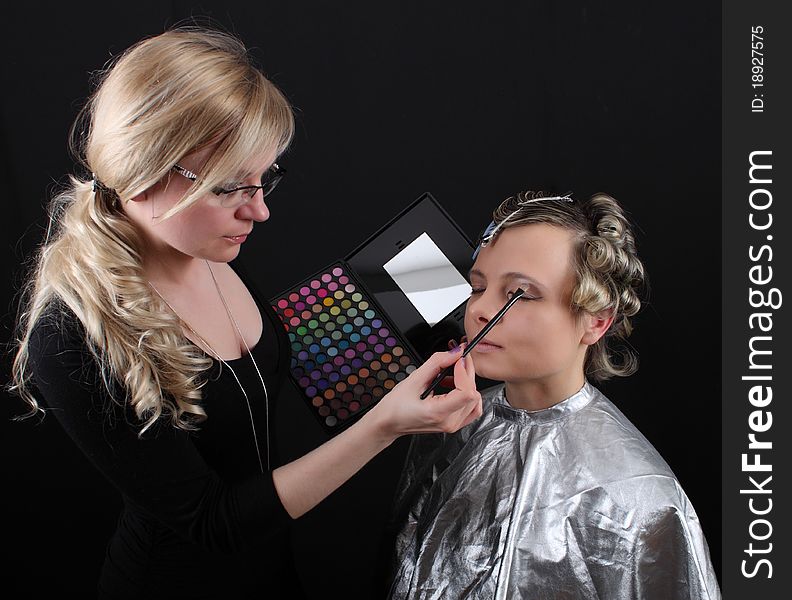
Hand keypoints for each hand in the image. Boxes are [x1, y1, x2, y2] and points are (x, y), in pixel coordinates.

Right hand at [365, 346, 482, 440]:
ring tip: (451, 375)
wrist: (389, 423)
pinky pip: (471, 408)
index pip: (467, 393)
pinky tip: (453, 386)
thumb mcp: (414, 379)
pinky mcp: (454, 424)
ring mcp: (453, 425)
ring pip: (475, 400)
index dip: (465, 373)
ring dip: (467, 383)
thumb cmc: (396, 406)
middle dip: (467, 373)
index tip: (457, 360)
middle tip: (455, 359)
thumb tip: (455, 352)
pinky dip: (466, 394)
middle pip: (473, 394)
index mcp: (438, 413)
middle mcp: (449, 422)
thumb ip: (437, 363)